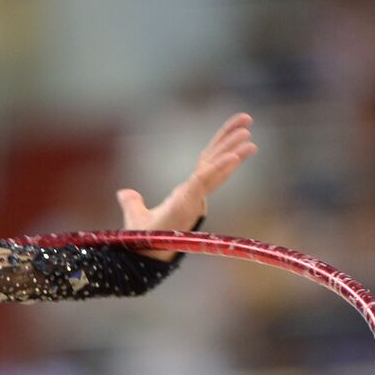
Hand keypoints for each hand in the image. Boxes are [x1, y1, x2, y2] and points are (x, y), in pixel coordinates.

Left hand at [115, 113, 257, 260]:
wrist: (138, 256)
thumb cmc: (143, 241)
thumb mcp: (137, 215)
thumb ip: (134, 203)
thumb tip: (124, 193)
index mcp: (186, 193)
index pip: (206, 162)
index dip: (220, 144)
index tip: (236, 128)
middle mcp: (193, 194)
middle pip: (214, 160)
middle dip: (231, 139)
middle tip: (248, 118)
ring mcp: (192, 199)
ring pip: (215, 170)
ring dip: (233, 153)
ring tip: (251, 139)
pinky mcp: (186, 204)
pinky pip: (204, 182)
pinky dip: (219, 169)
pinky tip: (234, 156)